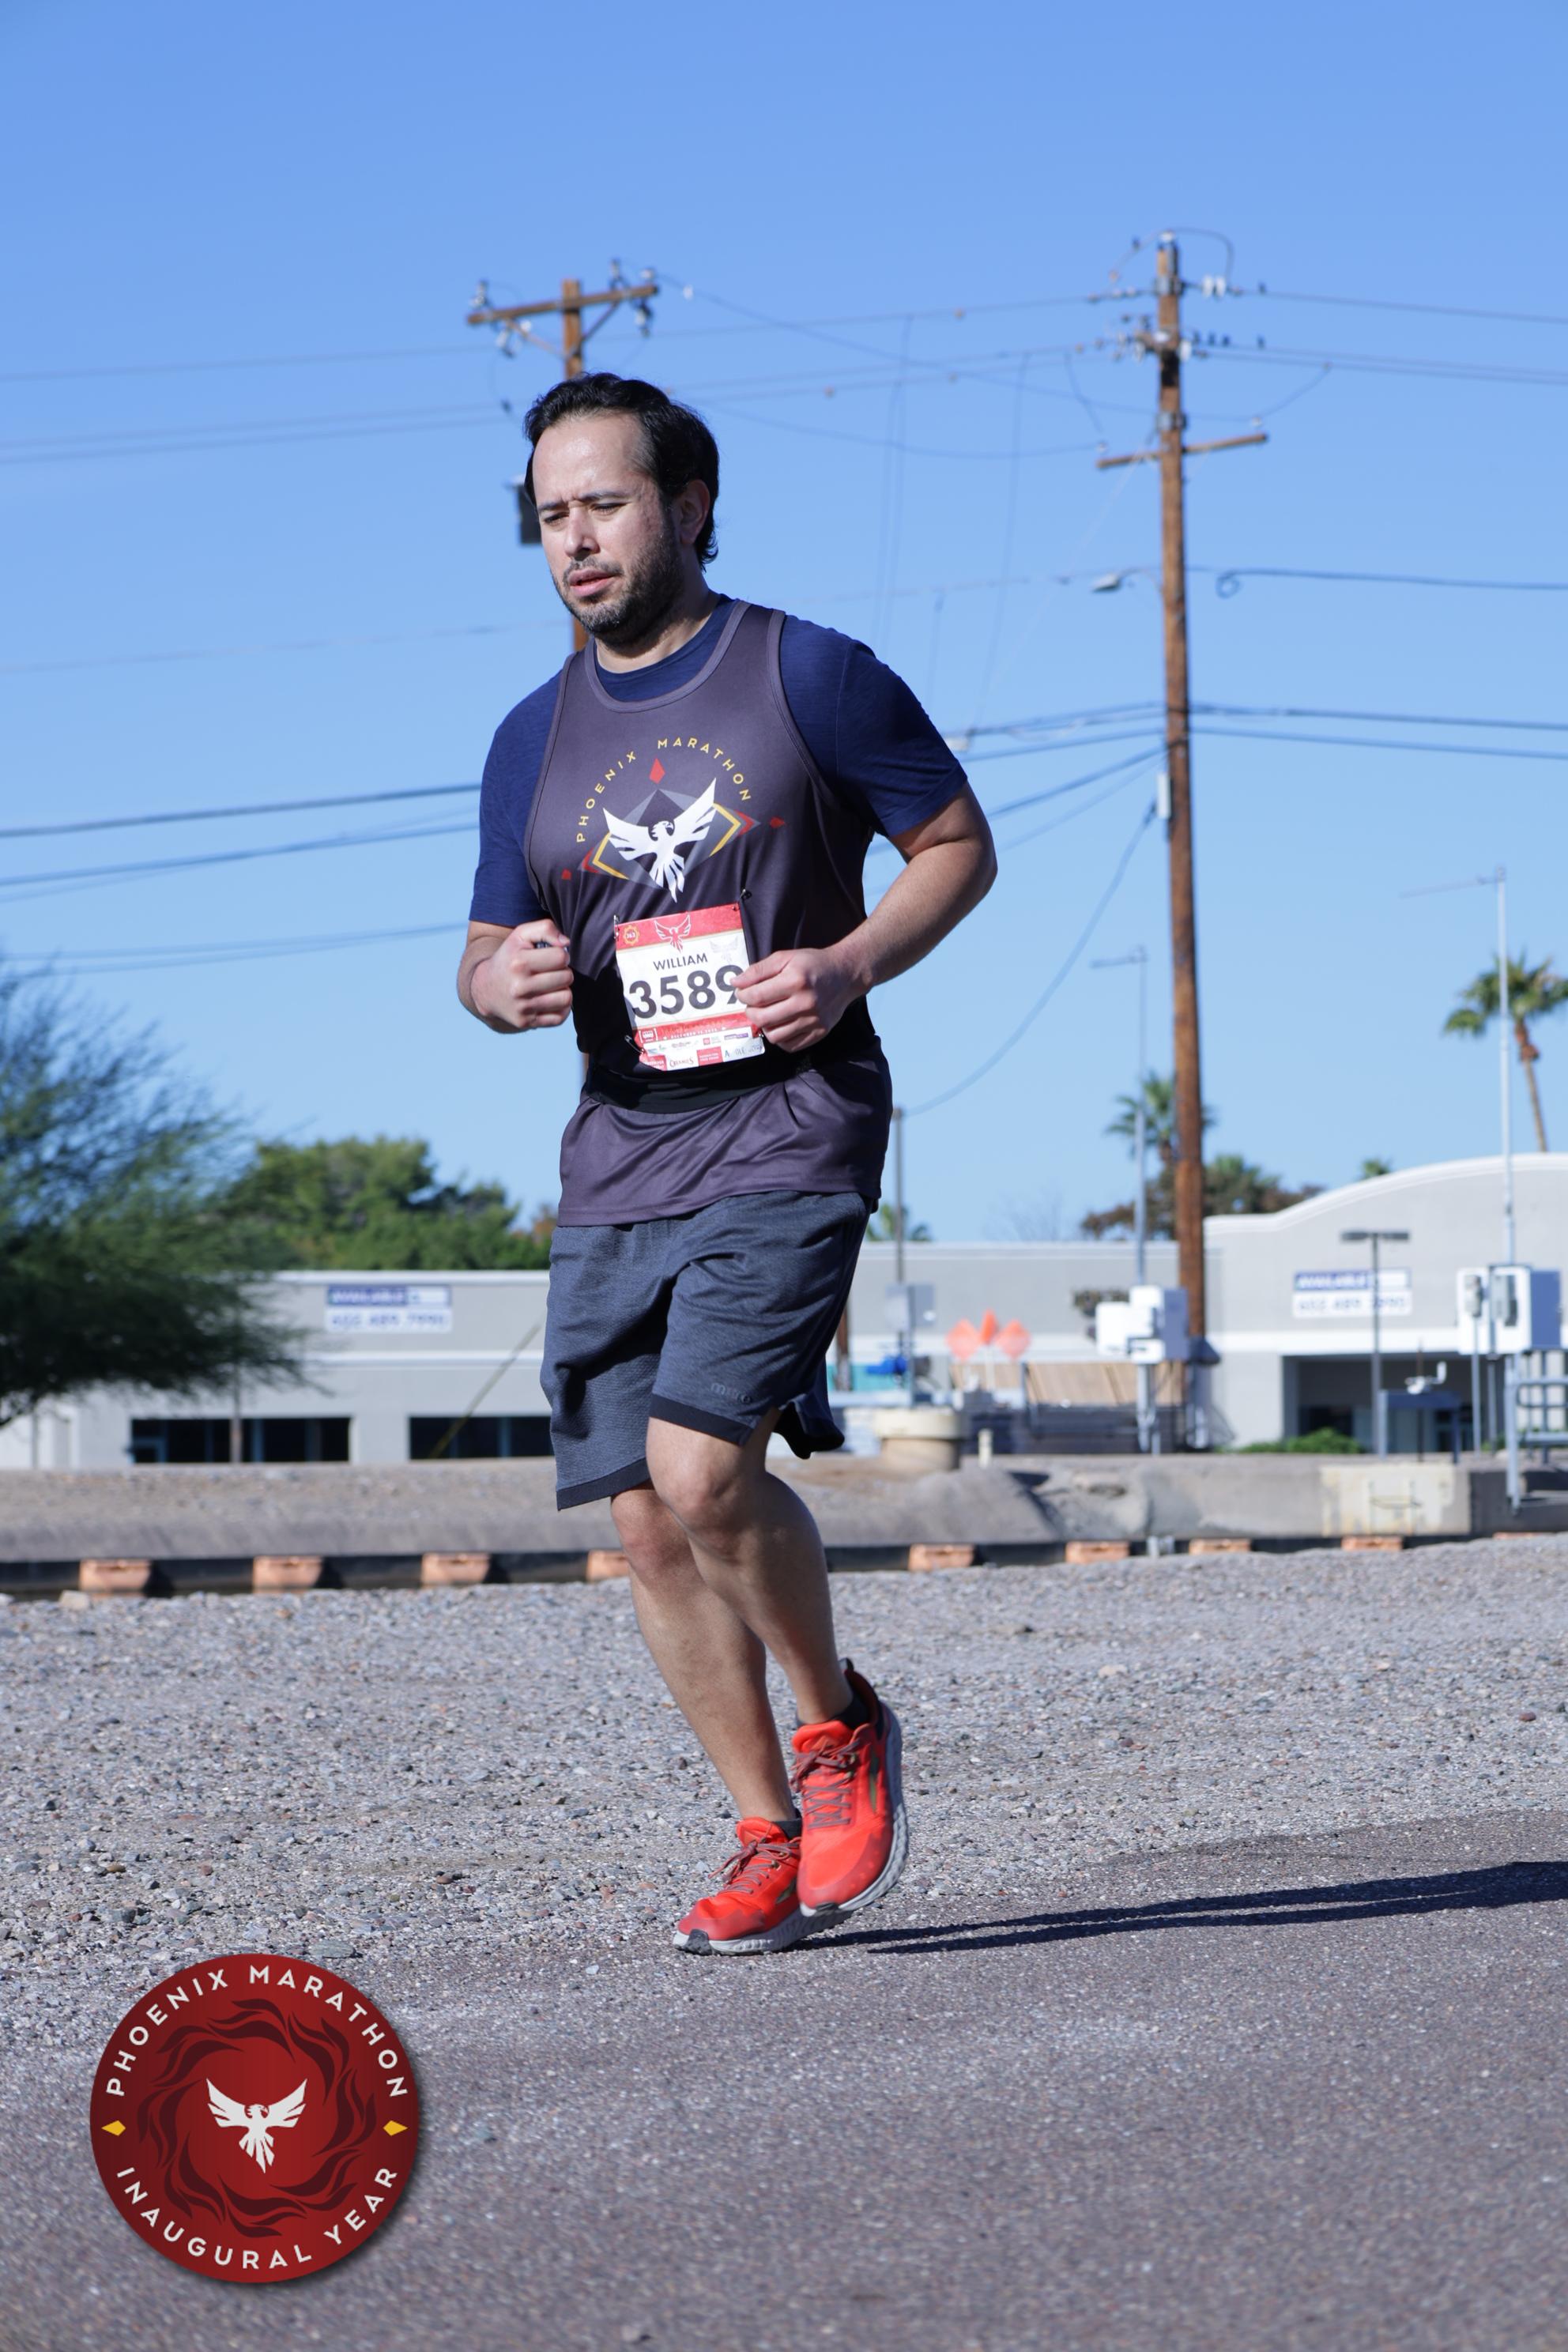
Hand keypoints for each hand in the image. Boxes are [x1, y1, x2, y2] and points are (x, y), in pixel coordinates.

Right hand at [472, 919, 573, 1030]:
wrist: (485, 988)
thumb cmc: (509, 958)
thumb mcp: (520, 935)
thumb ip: (545, 928)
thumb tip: (566, 943)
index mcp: (519, 963)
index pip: (561, 957)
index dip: (561, 954)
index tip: (552, 956)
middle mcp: (520, 987)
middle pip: (566, 977)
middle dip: (563, 972)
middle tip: (551, 971)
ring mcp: (523, 1007)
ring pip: (566, 998)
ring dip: (563, 990)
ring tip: (552, 985)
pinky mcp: (526, 1022)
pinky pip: (560, 1017)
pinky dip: (561, 1008)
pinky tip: (551, 999)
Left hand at [733, 941, 866, 1052]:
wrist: (845, 974)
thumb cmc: (813, 964)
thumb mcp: (785, 957)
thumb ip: (758, 970)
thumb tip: (735, 983)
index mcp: (795, 980)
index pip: (757, 996)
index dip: (742, 996)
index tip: (741, 993)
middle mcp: (805, 1002)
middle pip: (763, 1019)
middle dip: (750, 1012)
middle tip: (753, 1005)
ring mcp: (814, 1020)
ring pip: (774, 1036)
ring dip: (764, 1026)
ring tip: (767, 1014)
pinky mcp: (820, 1032)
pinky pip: (790, 1045)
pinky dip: (780, 1038)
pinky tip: (780, 1025)